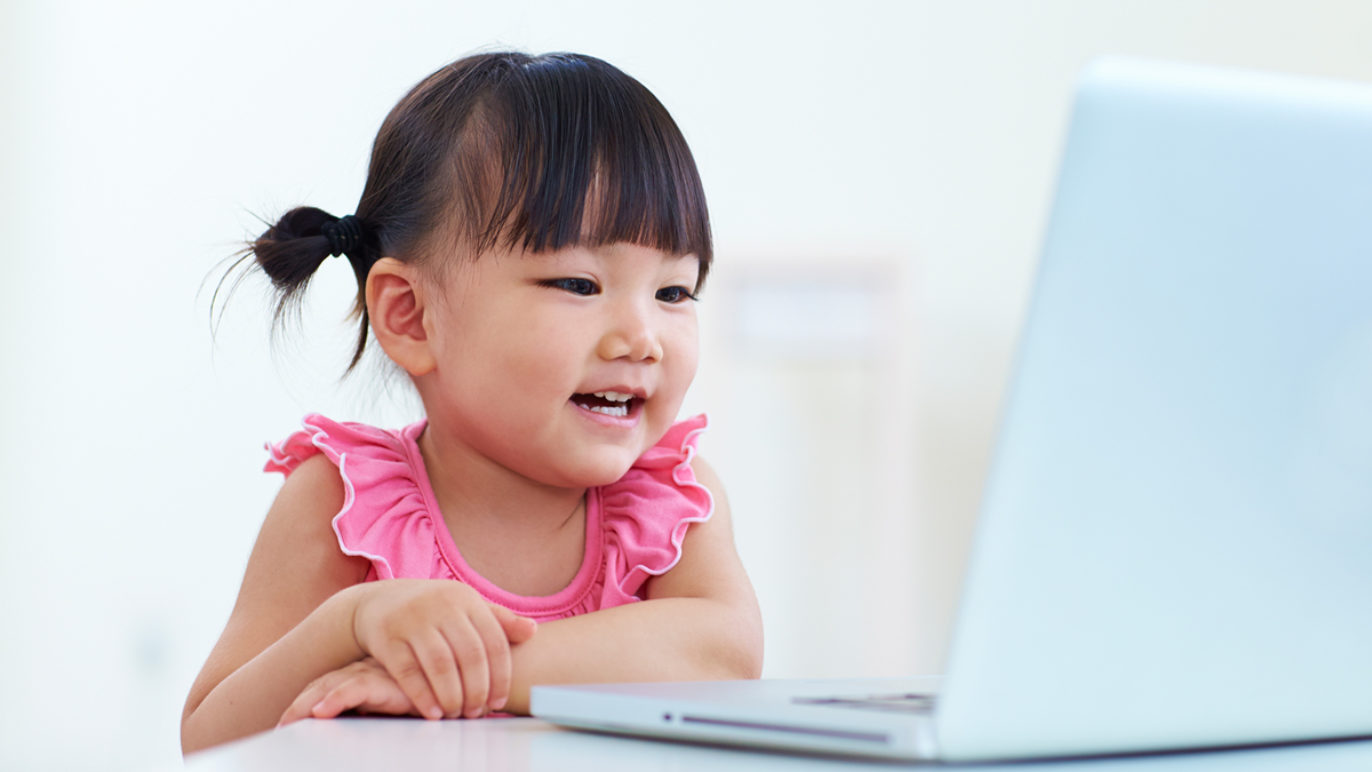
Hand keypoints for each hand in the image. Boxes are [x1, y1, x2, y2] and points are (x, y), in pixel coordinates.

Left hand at [279, 657, 415, 724]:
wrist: (457, 684)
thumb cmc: (428, 698)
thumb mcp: (395, 708)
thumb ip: (374, 711)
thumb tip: (353, 727)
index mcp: (363, 676)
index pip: (325, 687)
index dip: (303, 704)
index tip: (283, 726)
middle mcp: (365, 671)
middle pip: (322, 685)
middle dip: (298, 707)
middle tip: (279, 728)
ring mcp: (375, 673)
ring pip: (332, 685)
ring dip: (308, 704)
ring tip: (289, 722)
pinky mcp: (388, 680)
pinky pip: (357, 688)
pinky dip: (338, 698)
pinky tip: (322, 710)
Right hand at [349, 580, 537, 719]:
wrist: (378, 601)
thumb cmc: (432, 610)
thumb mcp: (465, 607)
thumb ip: (498, 620)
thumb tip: (532, 631)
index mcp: (466, 599)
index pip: (493, 642)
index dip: (500, 676)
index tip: (498, 702)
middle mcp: (441, 605)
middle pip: (470, 655)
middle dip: (477, 690)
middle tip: (476, 712)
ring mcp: (413, 619)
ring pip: (441, 664)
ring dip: (452, 695)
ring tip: (456, 714)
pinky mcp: (387, 636)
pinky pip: (409, 671)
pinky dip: (423, 696)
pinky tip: (434, 712)